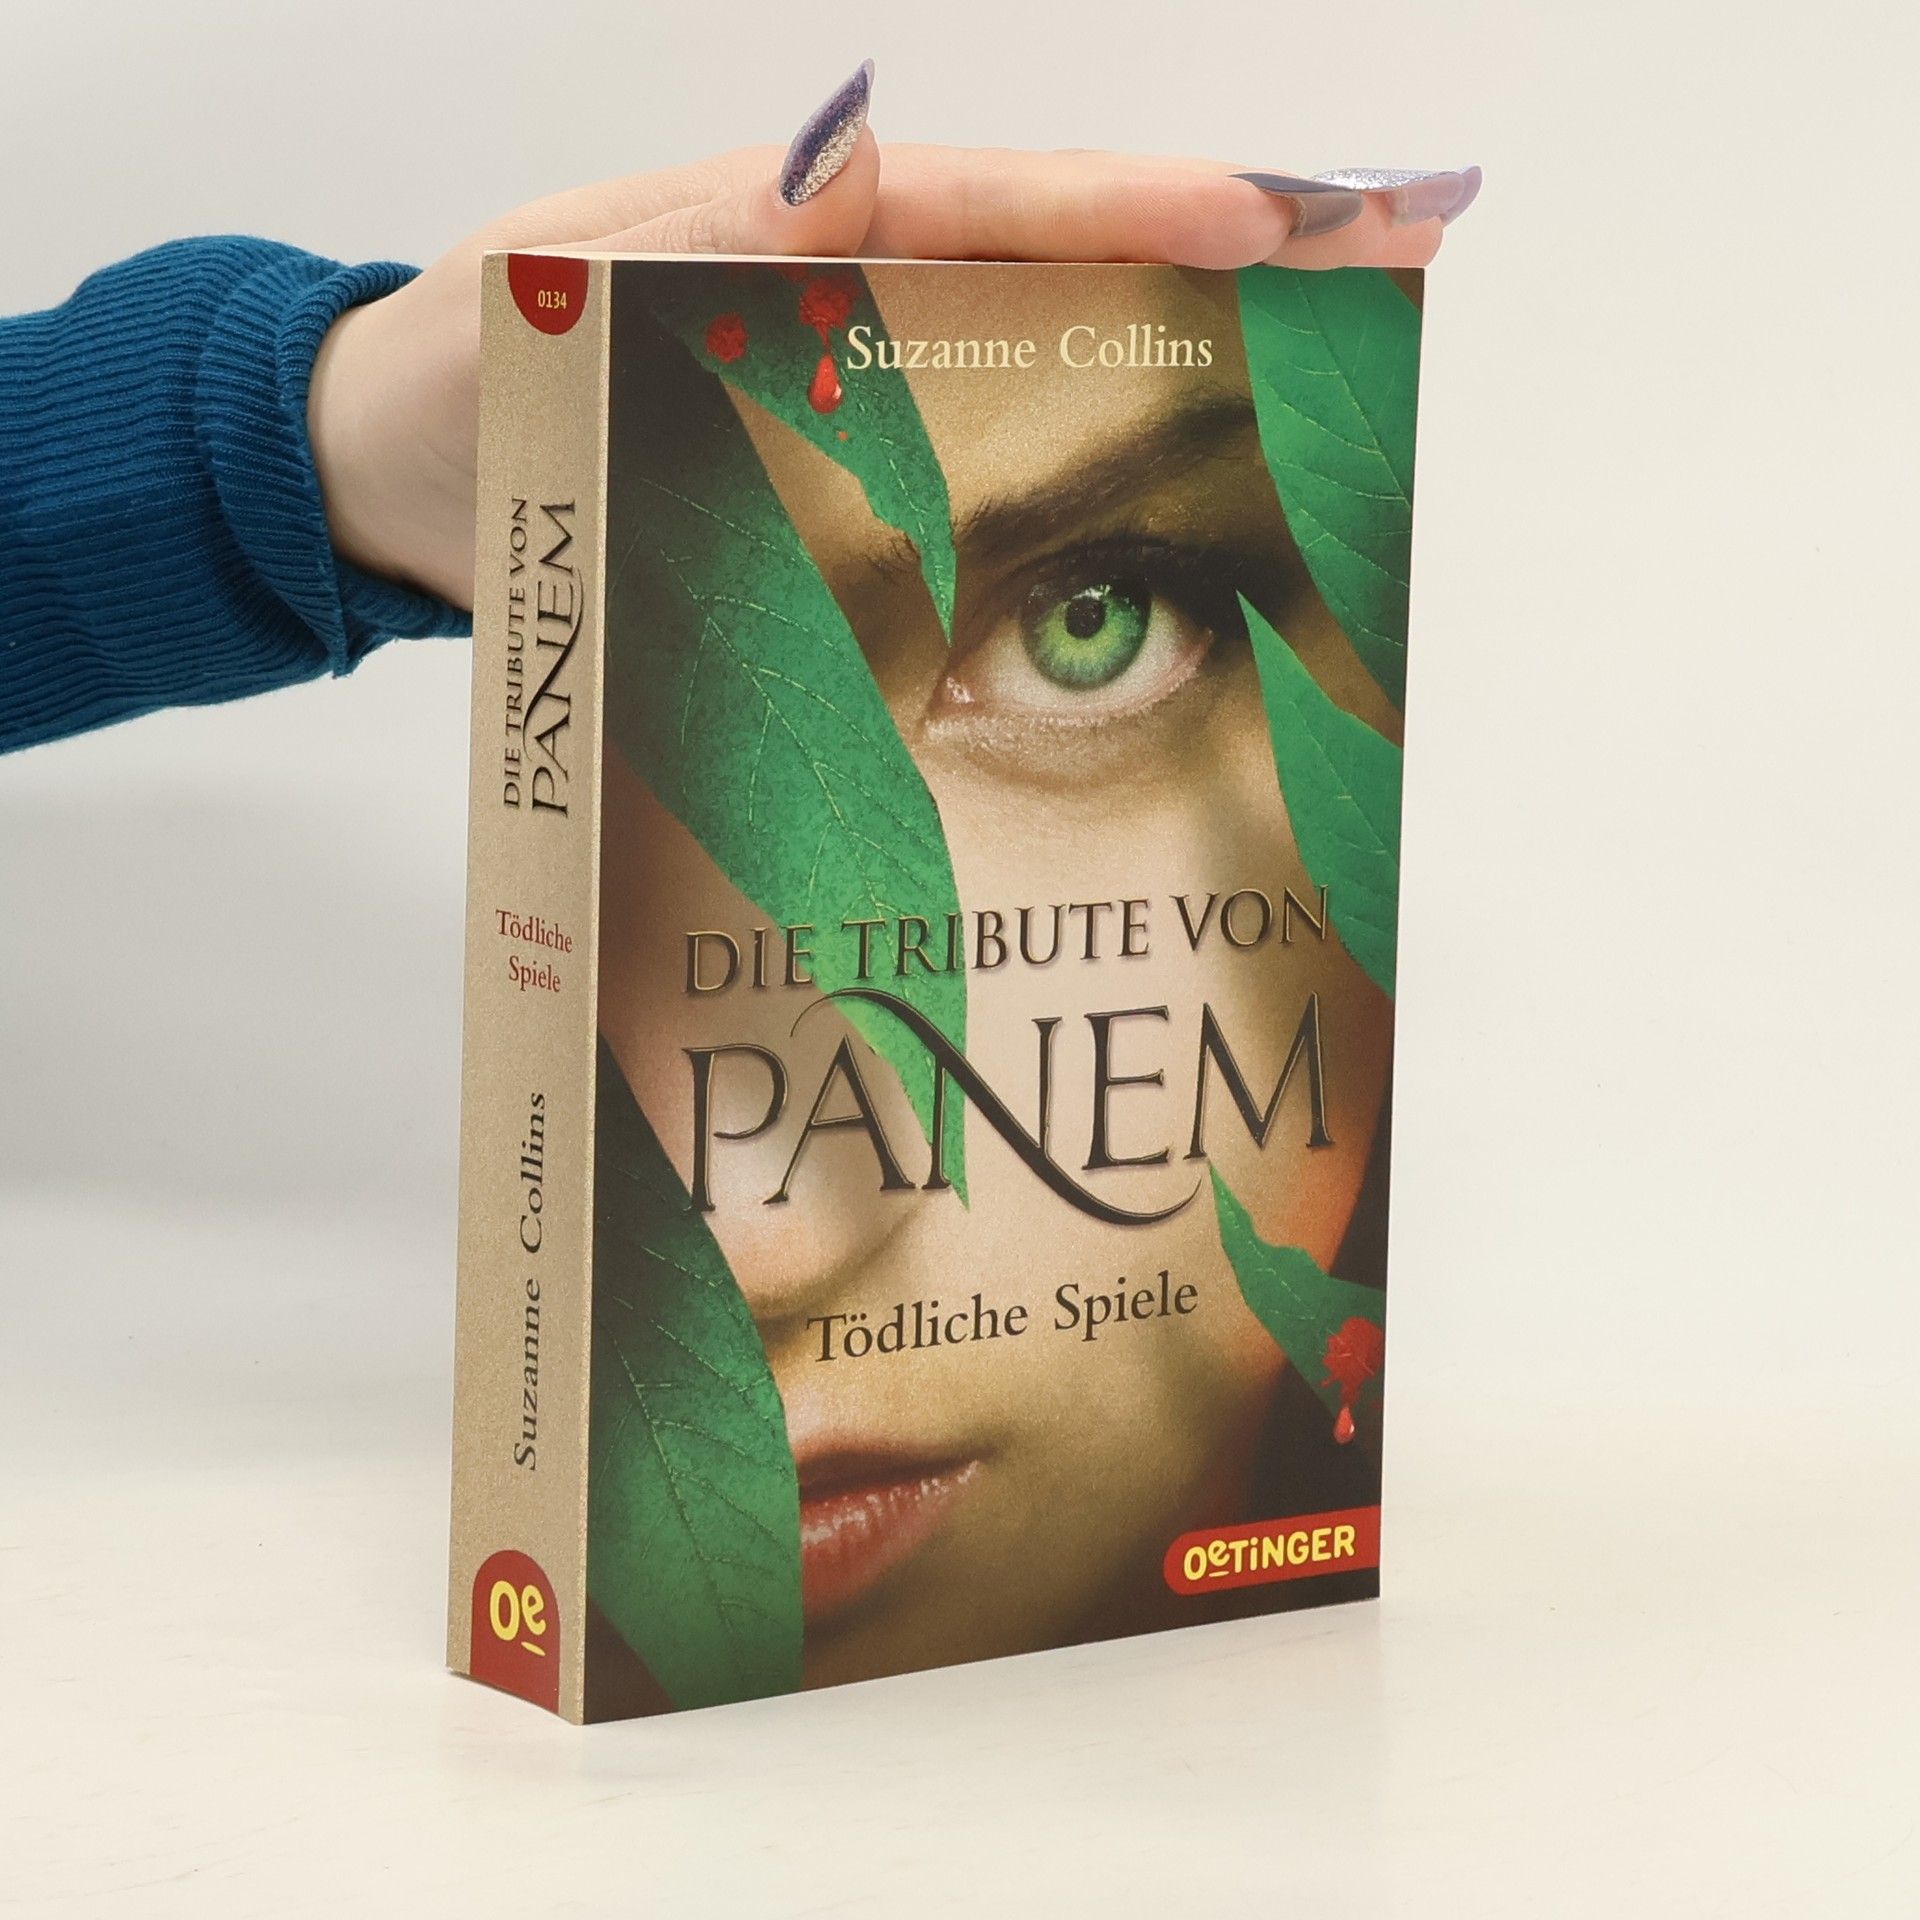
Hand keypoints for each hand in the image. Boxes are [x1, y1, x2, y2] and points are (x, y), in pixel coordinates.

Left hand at [308, 59, 1477, 609]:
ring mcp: (874, 408)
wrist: (408, 491)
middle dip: (1253, 268)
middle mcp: (871, 312)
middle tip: (1410, 260)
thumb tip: (855, 162)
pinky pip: (997, 490)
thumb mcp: (562, 283)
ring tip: (1354, 387)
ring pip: (1065, 384)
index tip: (1315, 216)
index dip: (1171, 210)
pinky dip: (1101, 503)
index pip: (1026, 207)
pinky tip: (1185, 534)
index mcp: (817, 233)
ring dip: (1209, 380)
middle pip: (1088, 282)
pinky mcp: (857, 500)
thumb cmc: (465, 374)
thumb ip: (705, 233)